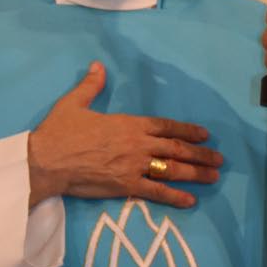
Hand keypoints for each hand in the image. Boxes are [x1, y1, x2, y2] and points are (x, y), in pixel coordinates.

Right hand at [27, 62, 222, 209]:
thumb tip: (98, 66)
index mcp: (128, 123)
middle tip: (219, 159)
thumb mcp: (74, 102)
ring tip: (213, 177)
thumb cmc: (59, 131)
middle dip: (200, 154)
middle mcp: (137, 144)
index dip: (187, 130)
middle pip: (176, 148)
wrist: (46, 160)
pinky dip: (175, 197)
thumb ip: (91, 85)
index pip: (165, 126)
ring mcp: (133, 166)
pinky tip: (190, 201)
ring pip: (172, 170)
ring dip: (196, 173)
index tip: (204, 134)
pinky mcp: (125, 186)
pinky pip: (156, 192)